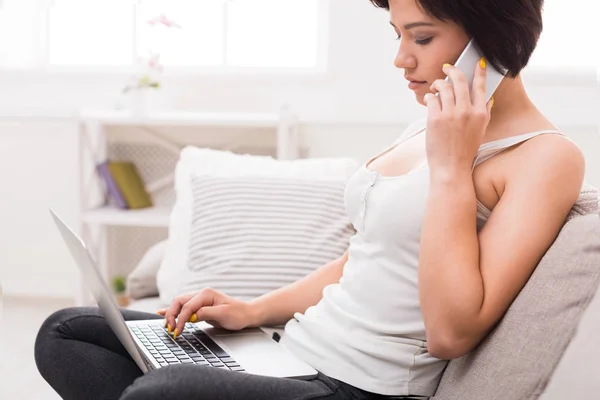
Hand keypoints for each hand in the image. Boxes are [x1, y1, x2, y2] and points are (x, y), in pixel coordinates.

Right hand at [157, 288, 256, 338]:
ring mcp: (200, 300)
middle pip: (179, 302)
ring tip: (167, 325)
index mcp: (206, 294)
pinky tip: (162, 313)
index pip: (187, 306)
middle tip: (170, 329)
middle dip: (172, 315)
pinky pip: (183, 308)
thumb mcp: (223, 314)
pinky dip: (173, 311)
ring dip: (171, 314)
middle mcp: (201, 295)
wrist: (246, 314)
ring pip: (179, 305)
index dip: (181, 319)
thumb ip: (205, 313)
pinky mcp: (199, 307)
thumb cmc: (237, 314)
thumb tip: (191, 316)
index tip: (178, 331)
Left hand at [423, 58, 493, 175]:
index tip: (478, 62)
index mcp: (480, 113)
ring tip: (435, 87)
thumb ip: (484, 113)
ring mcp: (450, 115)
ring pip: (443, 87)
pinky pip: (431, 99)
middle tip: (446, 68)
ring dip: (438, 84)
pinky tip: (429, 99)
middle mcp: (467, 111)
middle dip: (452, 70)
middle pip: (460, 81)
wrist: (451, 168)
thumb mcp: (480, 131)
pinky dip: (429, 97)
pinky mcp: (435, 119)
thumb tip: (488, 97)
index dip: (479, 71)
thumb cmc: (465, 150)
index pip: (481, 85)